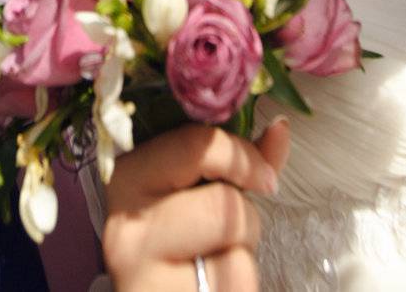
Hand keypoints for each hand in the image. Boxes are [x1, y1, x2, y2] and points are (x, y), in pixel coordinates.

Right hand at [101, 119, 291, 291]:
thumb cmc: (178, 246)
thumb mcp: (198, 194)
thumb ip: (237, 162)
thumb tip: (279, 129)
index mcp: (129, 178)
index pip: (196, 146)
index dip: (244, 158)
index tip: (264, 178)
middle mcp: (126, 223)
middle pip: (225, 204)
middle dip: (243, 220)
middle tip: (226, 235)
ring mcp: (140, 271)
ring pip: (234, 252)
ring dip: (240, 259)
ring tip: (213, 265)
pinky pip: (233, 287)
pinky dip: (237, 286)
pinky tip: (210, 287)